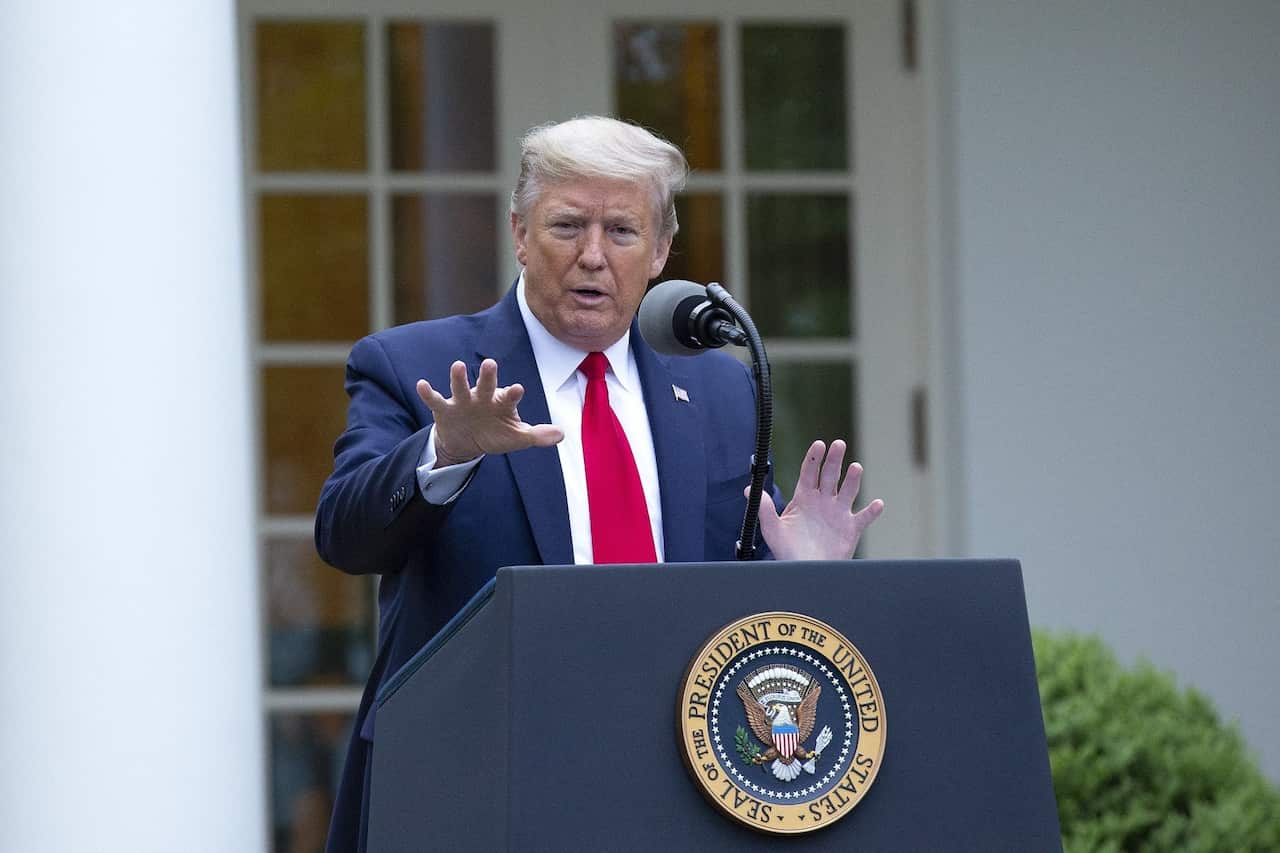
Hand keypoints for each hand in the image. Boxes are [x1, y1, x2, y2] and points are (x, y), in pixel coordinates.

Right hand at [416, 359, 563, 466]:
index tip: (517, 389)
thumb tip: (561, 434)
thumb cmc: (495, 434)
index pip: (509, 396)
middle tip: (490, 363)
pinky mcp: (444, 409)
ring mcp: (462, 401)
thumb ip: (537, 436)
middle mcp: (482, 397)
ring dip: (458, 378)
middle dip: (488, 375)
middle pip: (486, 384)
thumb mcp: (517, 438)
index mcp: (501, 402)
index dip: (512, 393)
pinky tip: (421, 384)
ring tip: (456, 365)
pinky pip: (435, 400)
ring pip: (460, 387)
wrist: (466, 443)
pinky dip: (428, 393)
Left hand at [756, 439, 883, 560]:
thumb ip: (765, 509)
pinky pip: (864, 517)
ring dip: (853, 479)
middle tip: (838, 445)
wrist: (805, 572)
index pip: (810, 472)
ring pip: (849, 491)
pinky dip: (872, 511)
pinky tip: (877, 504)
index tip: (819, 444)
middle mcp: (823, 501)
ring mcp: (839, 514)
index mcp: (804, 498)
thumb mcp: (773, 530)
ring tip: (855, 467)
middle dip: (834, 460)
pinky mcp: (851, 529)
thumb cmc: (787, 552)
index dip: (814, 458)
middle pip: (831, 475)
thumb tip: (748, 490)